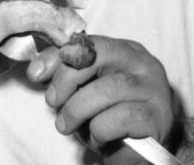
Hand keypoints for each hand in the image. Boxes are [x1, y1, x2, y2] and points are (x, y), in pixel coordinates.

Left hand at [27, 35, 175, 163]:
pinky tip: (99, 137)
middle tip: (54, 101)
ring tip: (67, 125)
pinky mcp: (157, 117)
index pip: (88, 42)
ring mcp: (154, 89)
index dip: (58, 57)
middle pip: (98, 56)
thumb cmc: (108, 116)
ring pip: (107, 89)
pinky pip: (119, 118)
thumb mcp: (82, 91)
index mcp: (124, 50)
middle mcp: (142, 63)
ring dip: (77, 110)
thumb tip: (37, 70)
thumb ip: (63, 74)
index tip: (36, 74)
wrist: (140, 151)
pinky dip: (99, 130)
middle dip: (67, 79)